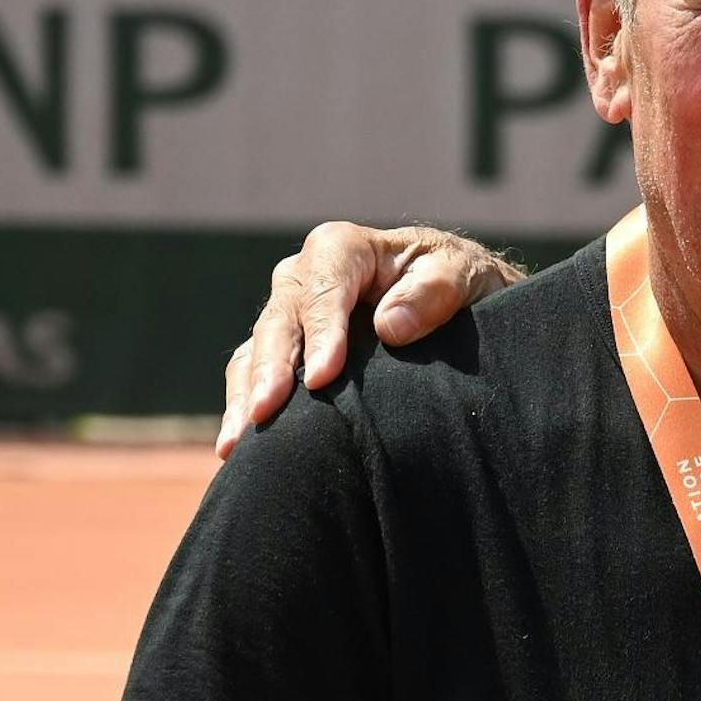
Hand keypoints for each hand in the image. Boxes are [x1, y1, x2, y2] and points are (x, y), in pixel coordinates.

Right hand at [216, 221, 526, 454]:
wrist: (457, 301)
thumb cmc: (459, 283)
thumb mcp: (463, 275)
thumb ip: (434, 292)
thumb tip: (390, 325)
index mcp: (344, 250)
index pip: (324, 288)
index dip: (320, 331)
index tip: (323, 377)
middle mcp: (306, 277)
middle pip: (280, 320)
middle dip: (270, 368)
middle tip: (266, 413)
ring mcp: (290, 315)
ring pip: (254, 350)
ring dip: (246, 396)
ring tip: (238, 443)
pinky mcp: (285, 350)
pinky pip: (250, 375)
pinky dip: (242, 407)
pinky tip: (236, 450)